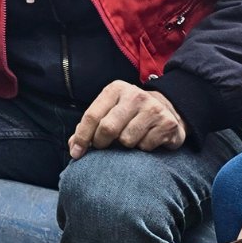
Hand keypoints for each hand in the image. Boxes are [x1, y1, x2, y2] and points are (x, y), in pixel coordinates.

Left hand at [68, 81, 185, 158]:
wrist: (167, 109)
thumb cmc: (128, 113)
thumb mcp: (108, 111)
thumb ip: (89, 127)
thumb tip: (74, 147)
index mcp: (115, 90)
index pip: (92, 116)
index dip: (81, 137)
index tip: (76, 153)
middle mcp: (135, 96)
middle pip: (108, 128)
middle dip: (101, 143)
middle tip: (103, 146)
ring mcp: (153, 109)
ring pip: (126, 140)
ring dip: (124, 145)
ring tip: (129, 137)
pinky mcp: (167, 123)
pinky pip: (145, 146)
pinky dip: (141, 148)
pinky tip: (145, 139)